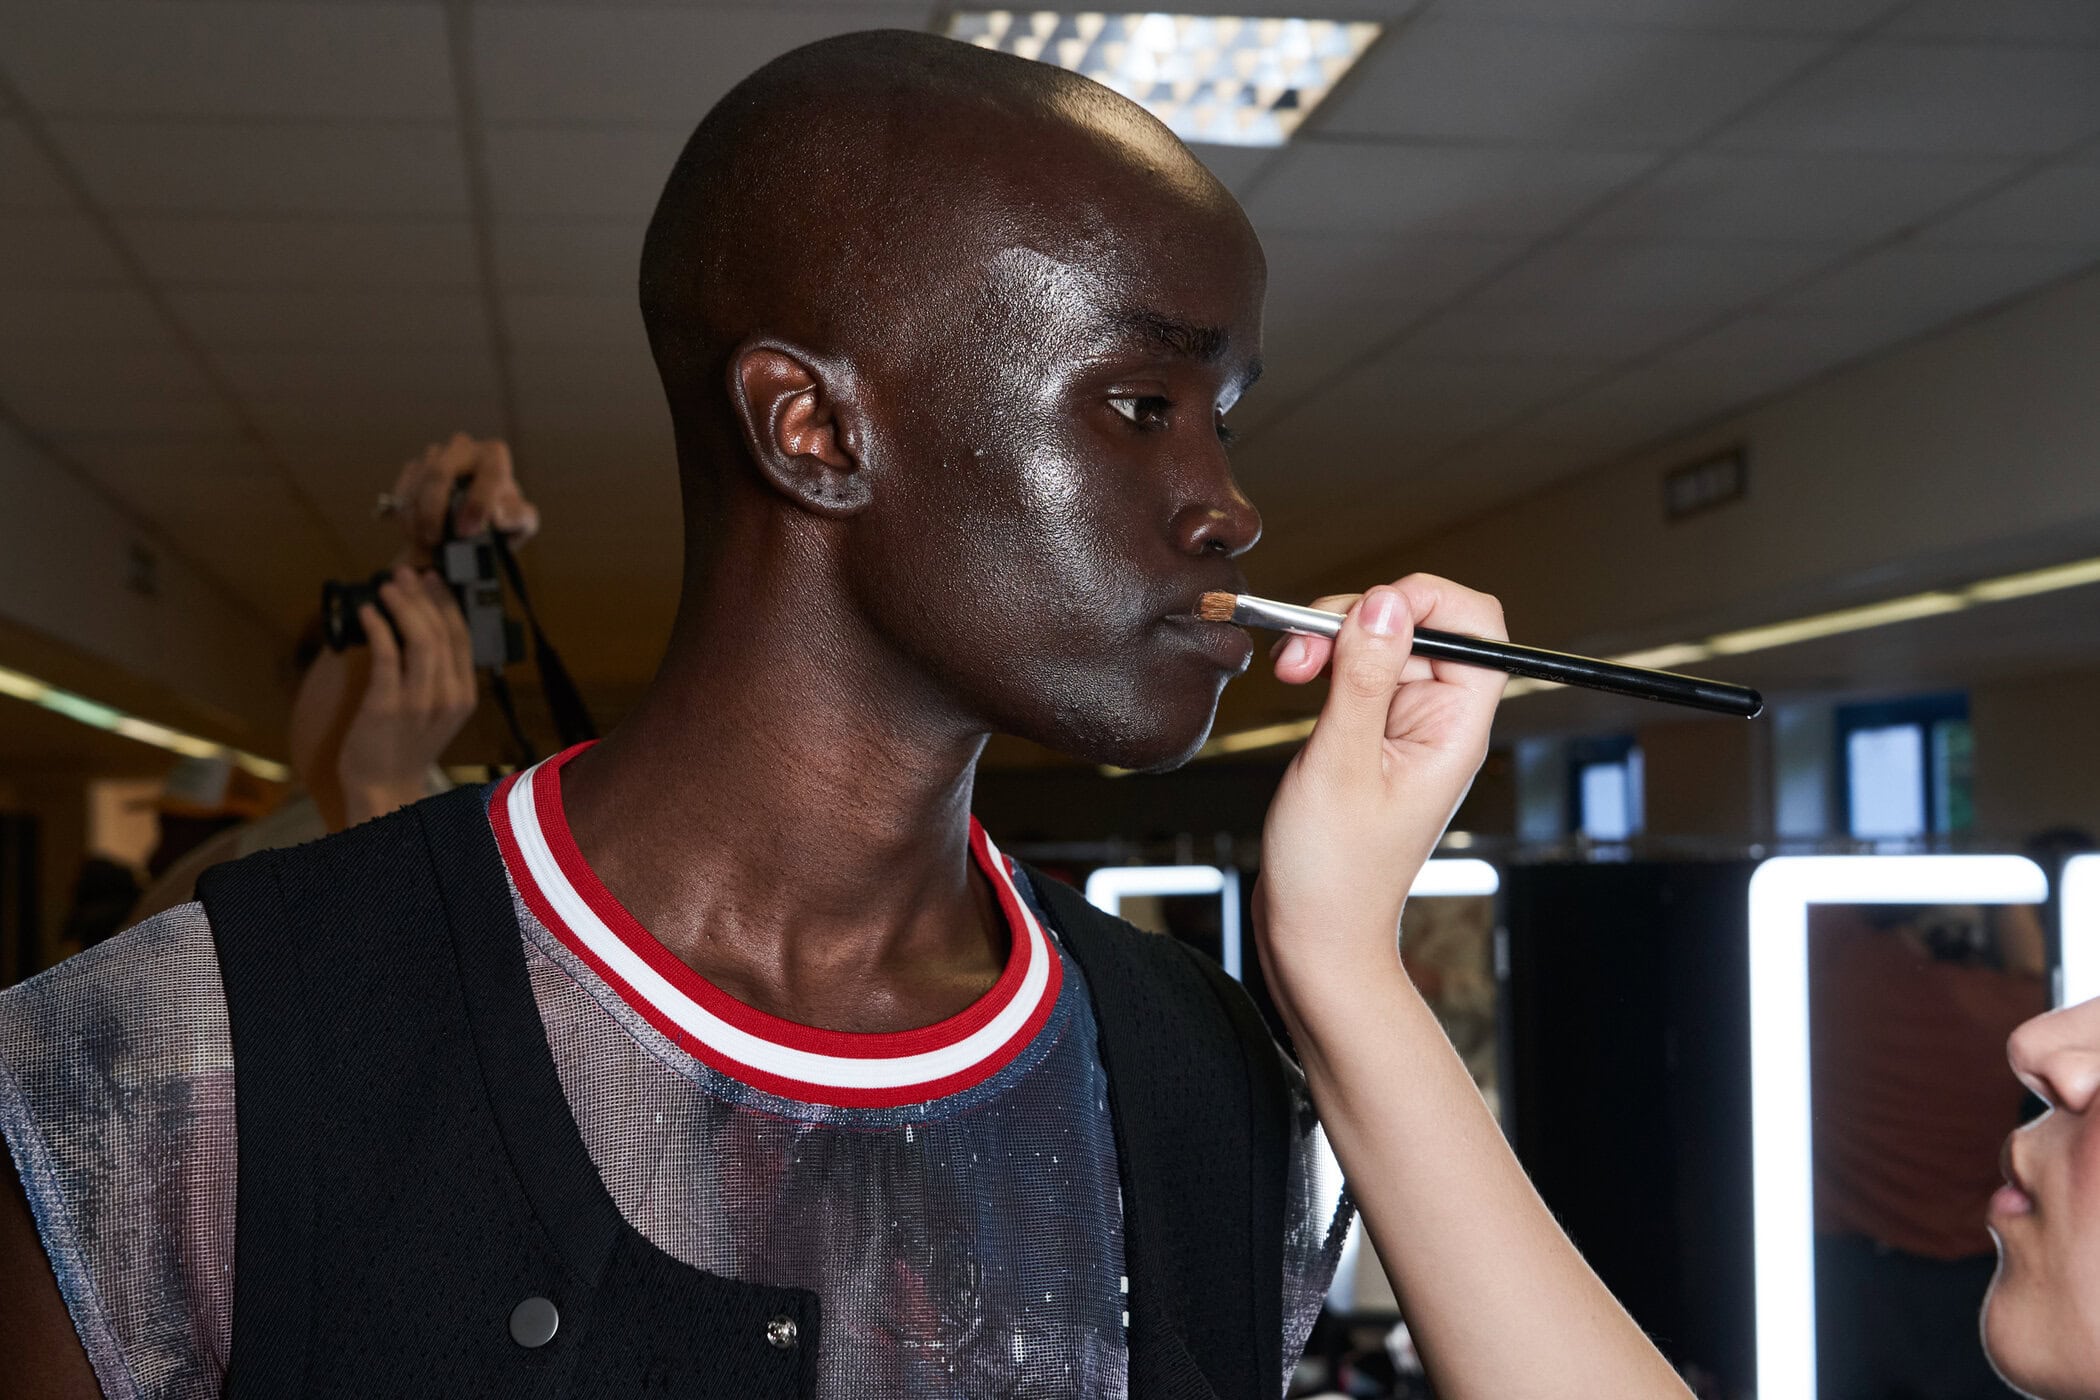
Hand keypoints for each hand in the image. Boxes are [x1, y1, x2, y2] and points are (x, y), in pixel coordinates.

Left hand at [335, 568, 476, 826]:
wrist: (384, 789)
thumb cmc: (402, 747)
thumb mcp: (433, 710)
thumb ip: (435, 675)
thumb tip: (420, 628)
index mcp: (464, 695)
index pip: (462, 637)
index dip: (446, 603)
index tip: (432, 579)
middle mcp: (449, 697)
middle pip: (443, 632)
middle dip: (424, 596)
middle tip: (405, 574)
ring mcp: (420, 702)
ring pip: (422, 639)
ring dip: (403, 606)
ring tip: (386, 586)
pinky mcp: (388, 706)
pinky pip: (388, 656)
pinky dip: (378, 628)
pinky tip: (368, 613)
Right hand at [389, 433, 538, 564]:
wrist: (477, 522)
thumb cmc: (503, 517)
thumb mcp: (521, 522)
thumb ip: (516, 517)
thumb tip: (497, 516)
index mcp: (494, 455)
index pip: (488, 473)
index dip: (477, 503)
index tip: (467, 531)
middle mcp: (463, 448)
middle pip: (439, 472)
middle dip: (433, 509)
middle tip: (435, 539)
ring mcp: (435, 455)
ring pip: (416, 484)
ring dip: (416, 516)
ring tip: (426, 541)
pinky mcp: (414, 468)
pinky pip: (403, 490)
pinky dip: (406, 515)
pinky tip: (416, 532)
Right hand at [1253, 575, 1505, 1013]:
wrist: (1313, 936)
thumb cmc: (1333, 873)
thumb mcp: (1340, 765)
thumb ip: (1363, 678)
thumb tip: (1384, 604)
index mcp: (1455, 728)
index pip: (1476, 627)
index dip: (1425, 600)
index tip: (1366, 610)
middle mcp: (1436, 720)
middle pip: (1417, 623)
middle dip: (1357, 619)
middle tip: (1303, 650)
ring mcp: (1401, 726)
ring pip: (1378, 642)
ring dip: (1329, 640)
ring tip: (1289, 669)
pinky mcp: (1367, 734)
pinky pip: (1354, 672)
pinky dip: (1322, 664)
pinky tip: (1294, 680)